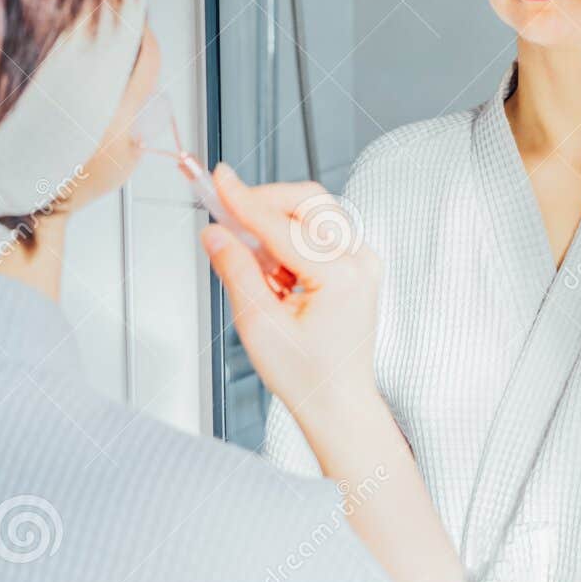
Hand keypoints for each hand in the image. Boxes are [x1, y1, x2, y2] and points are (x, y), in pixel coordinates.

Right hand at [198, 164, 381, 418]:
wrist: (339, 402)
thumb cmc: (307, 375)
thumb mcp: (258, 326)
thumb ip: (235, 271)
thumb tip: (216, 233)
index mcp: (341, 277)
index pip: (283, 225)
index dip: (244, 200)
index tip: (219, 179)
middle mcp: (360, 261)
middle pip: (309, 201)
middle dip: (265, 204)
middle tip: (230, 217)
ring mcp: (364, 260)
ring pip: (314, 213)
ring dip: (277, 226)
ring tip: (261, 273)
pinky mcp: (358, 264)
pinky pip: (320, 232)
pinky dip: (291, 241)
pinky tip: (279, 278)